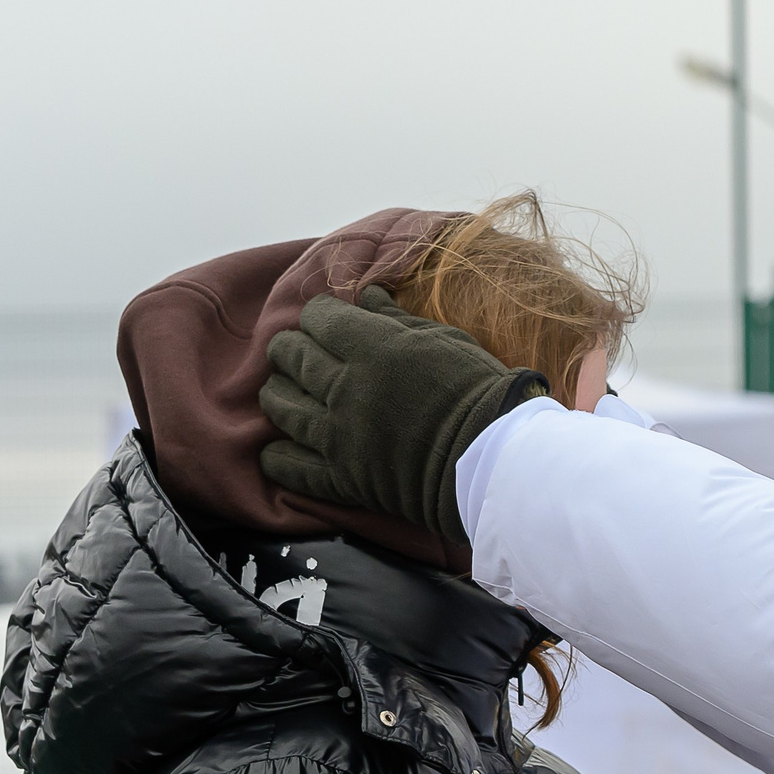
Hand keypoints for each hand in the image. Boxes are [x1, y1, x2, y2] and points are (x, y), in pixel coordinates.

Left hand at [259, 287, 547, 541]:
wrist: (496, 462)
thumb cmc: (481, 393)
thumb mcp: (445, 341)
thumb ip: (397, 319)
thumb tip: (368, 294)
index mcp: (374, 348)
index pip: (318, 317)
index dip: (320, 315)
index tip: (329, 320)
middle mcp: (347, 388)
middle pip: (290, 356)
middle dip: (290, 348)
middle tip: (298, 352)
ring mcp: (339, 436)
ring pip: (280, 405)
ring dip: (278, 394)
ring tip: (286, 392)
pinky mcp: (342, 479)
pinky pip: (289, 466)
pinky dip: (278, 455)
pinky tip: (279, 446)